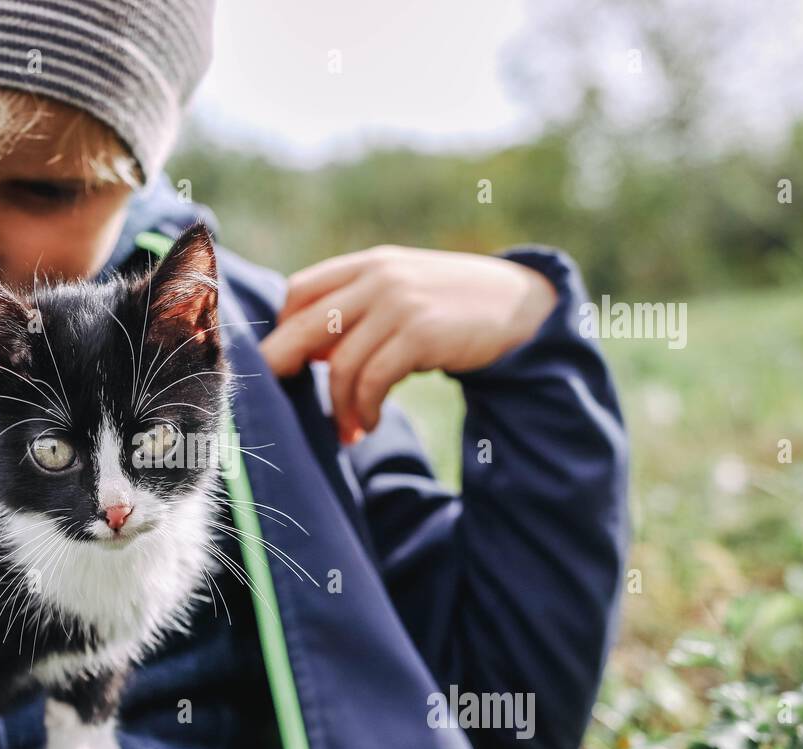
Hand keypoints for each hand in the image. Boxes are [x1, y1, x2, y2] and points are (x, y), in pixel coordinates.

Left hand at [259, 246, 558, 443]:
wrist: (521, 309)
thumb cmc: (450, 309)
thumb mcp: (400, 294)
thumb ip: (355, 310)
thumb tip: (304, 352)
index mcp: (366, 265)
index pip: (298, 293)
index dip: (283, 332)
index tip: (290, 367)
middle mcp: (378, 277)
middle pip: (304, 327)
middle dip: (287, 370)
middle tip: (281, 406)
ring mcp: (400, 303)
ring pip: (341, 365)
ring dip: (338, 407)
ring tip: (348, 429)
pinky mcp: (422, 333)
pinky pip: (373, 381)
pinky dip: (364, 410)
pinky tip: (368, 423)